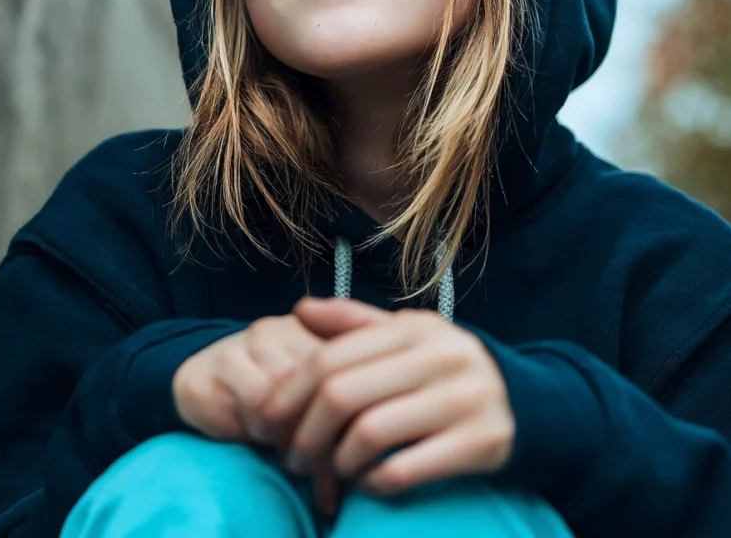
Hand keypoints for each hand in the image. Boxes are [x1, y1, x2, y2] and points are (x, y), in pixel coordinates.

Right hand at [172, 314, 342, 513]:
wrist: (202, 377)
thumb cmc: (266, 395)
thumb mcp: (308, 397)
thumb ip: (341, 409)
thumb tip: (381, 456)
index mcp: (319, 329)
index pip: (349, 370)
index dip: (358, 419)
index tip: (361, 462)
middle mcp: (289, 327)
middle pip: (323, 381)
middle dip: (329, 436)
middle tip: (331, 478)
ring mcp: (255, 340)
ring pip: (294, 391)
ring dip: (297, 438)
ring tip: (299, 468)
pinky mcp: (226, 360)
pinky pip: (259, 400)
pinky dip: (267, 430)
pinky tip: (264, 442)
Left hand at [262, 297, 515, 501]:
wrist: (528, 405)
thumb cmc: (445, 371)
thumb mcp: (407, 337)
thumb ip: (354, 324)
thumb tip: (300, 310)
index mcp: (415, 327)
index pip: (329, 357)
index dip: (288, 393)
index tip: (265, 422)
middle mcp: (441, 355)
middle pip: (342, 394)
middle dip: (304, 432)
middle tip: (290, 457)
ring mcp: (464, 397)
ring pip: (370, 433)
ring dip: (337, 461)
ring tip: (329, 471)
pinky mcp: (482, 442)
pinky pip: (408, 468)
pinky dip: (376, 481)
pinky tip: (367, 484)